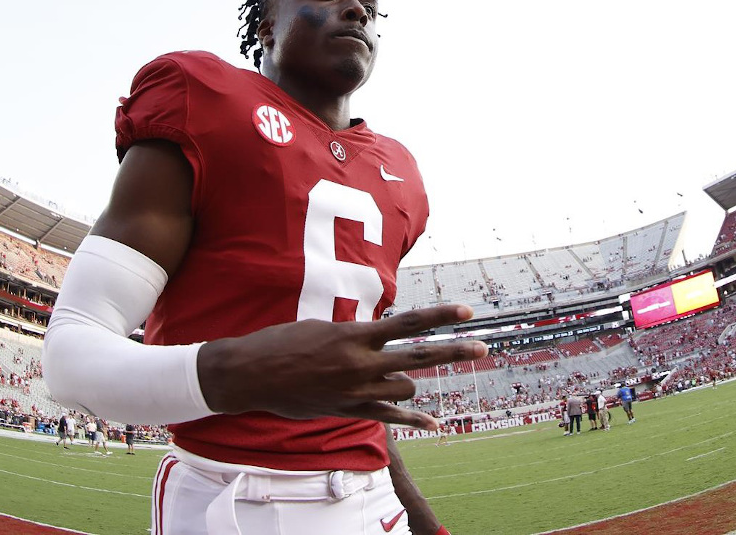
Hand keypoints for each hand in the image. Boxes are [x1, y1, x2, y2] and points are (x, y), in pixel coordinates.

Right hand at [197, 305, 485, 429]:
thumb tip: (379, 333)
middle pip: (420, 356)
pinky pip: (391, 417)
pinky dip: (415, 420)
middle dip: (455, 351)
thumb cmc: (282, 343)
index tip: (467, 311)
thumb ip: (355, 334)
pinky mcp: (348, 410)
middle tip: (484, 348)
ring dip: (407, 379)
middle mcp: (361, 363)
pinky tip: (437, 423)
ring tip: (391, 374)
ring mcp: (356, 390)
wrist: (251, 374)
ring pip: (406, 386)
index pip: (408, 323)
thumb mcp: (322, 327)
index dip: (440, 317)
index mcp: (354, 336)